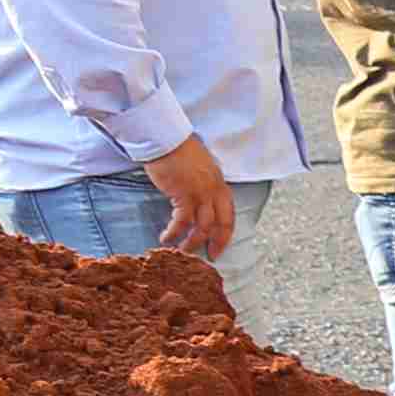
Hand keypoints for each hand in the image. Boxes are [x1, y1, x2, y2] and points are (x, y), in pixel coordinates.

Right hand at [138, 132, 236, 260]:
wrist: (165, 139)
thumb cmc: (178, 150)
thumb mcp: (199, 168)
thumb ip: (203, 184)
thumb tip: (198, 199)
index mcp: (219, 183)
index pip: (229, 213)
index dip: (226, 232)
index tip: (220, 245)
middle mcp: (214, 190)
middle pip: (222, 223)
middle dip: (217, 242)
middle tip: (209, 256)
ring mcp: (201, 193)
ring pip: (203, 227)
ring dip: (192, 242)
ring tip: (182, 251)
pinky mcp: (184, 195)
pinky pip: (182, 222)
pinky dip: (174, 232)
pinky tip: (166, 238)